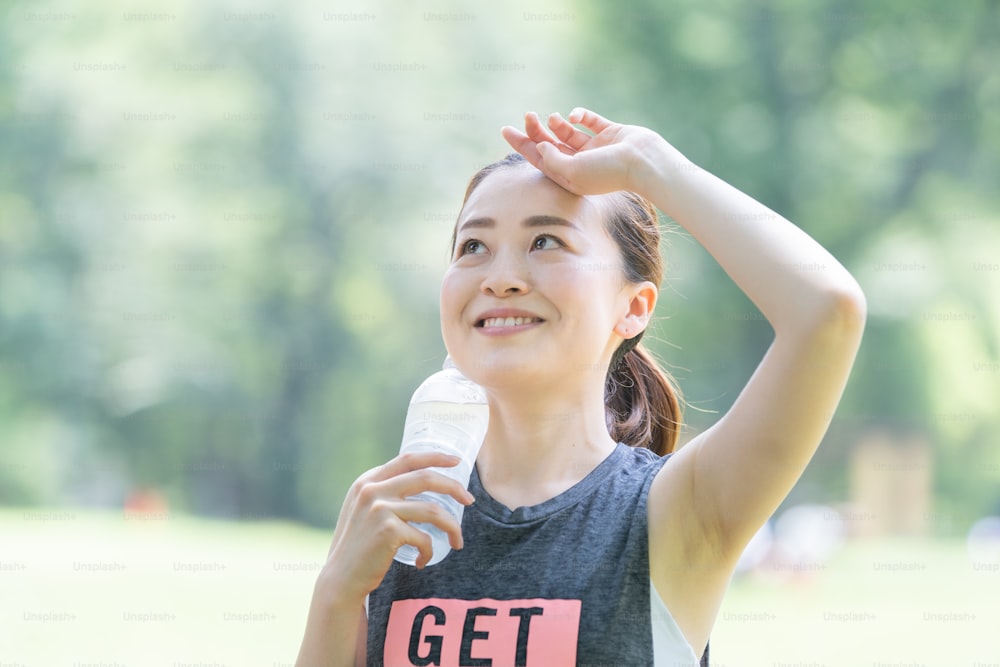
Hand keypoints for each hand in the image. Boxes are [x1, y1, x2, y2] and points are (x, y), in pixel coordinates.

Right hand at [320, 451, 475, 602]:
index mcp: (367, 481)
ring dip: (452, 527)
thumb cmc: (358, 547)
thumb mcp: (363, 510)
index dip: (435, 457)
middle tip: (469, 500)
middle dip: (454, 487)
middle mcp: (372, 490)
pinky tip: (423, 561)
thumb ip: (382, 493)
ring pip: (433, 510)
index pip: (407, 459)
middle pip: (426, 478)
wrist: (341, 579)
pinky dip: (429, 551)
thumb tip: (420, 480)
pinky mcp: (388, 531)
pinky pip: (424, 538)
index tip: (456, 461)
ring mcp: (380, 509)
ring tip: (457, 541)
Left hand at [501, 108, 678, 195]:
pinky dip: (579, 115)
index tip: (506, 129)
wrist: (643, 163)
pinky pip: (589, 121)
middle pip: (551, 145)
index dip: (522, 145)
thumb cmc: (608, 172)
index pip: (540, 159)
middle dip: (536, 131)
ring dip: (556, 124)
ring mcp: (595, 148)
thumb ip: (552, 159)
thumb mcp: (573, 171)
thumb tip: (540, 146)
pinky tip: (574, 116)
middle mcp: (580, 164)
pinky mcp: (609, 133)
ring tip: (552, 118)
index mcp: (570, 177)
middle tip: (526, 116)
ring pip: (567, 133)